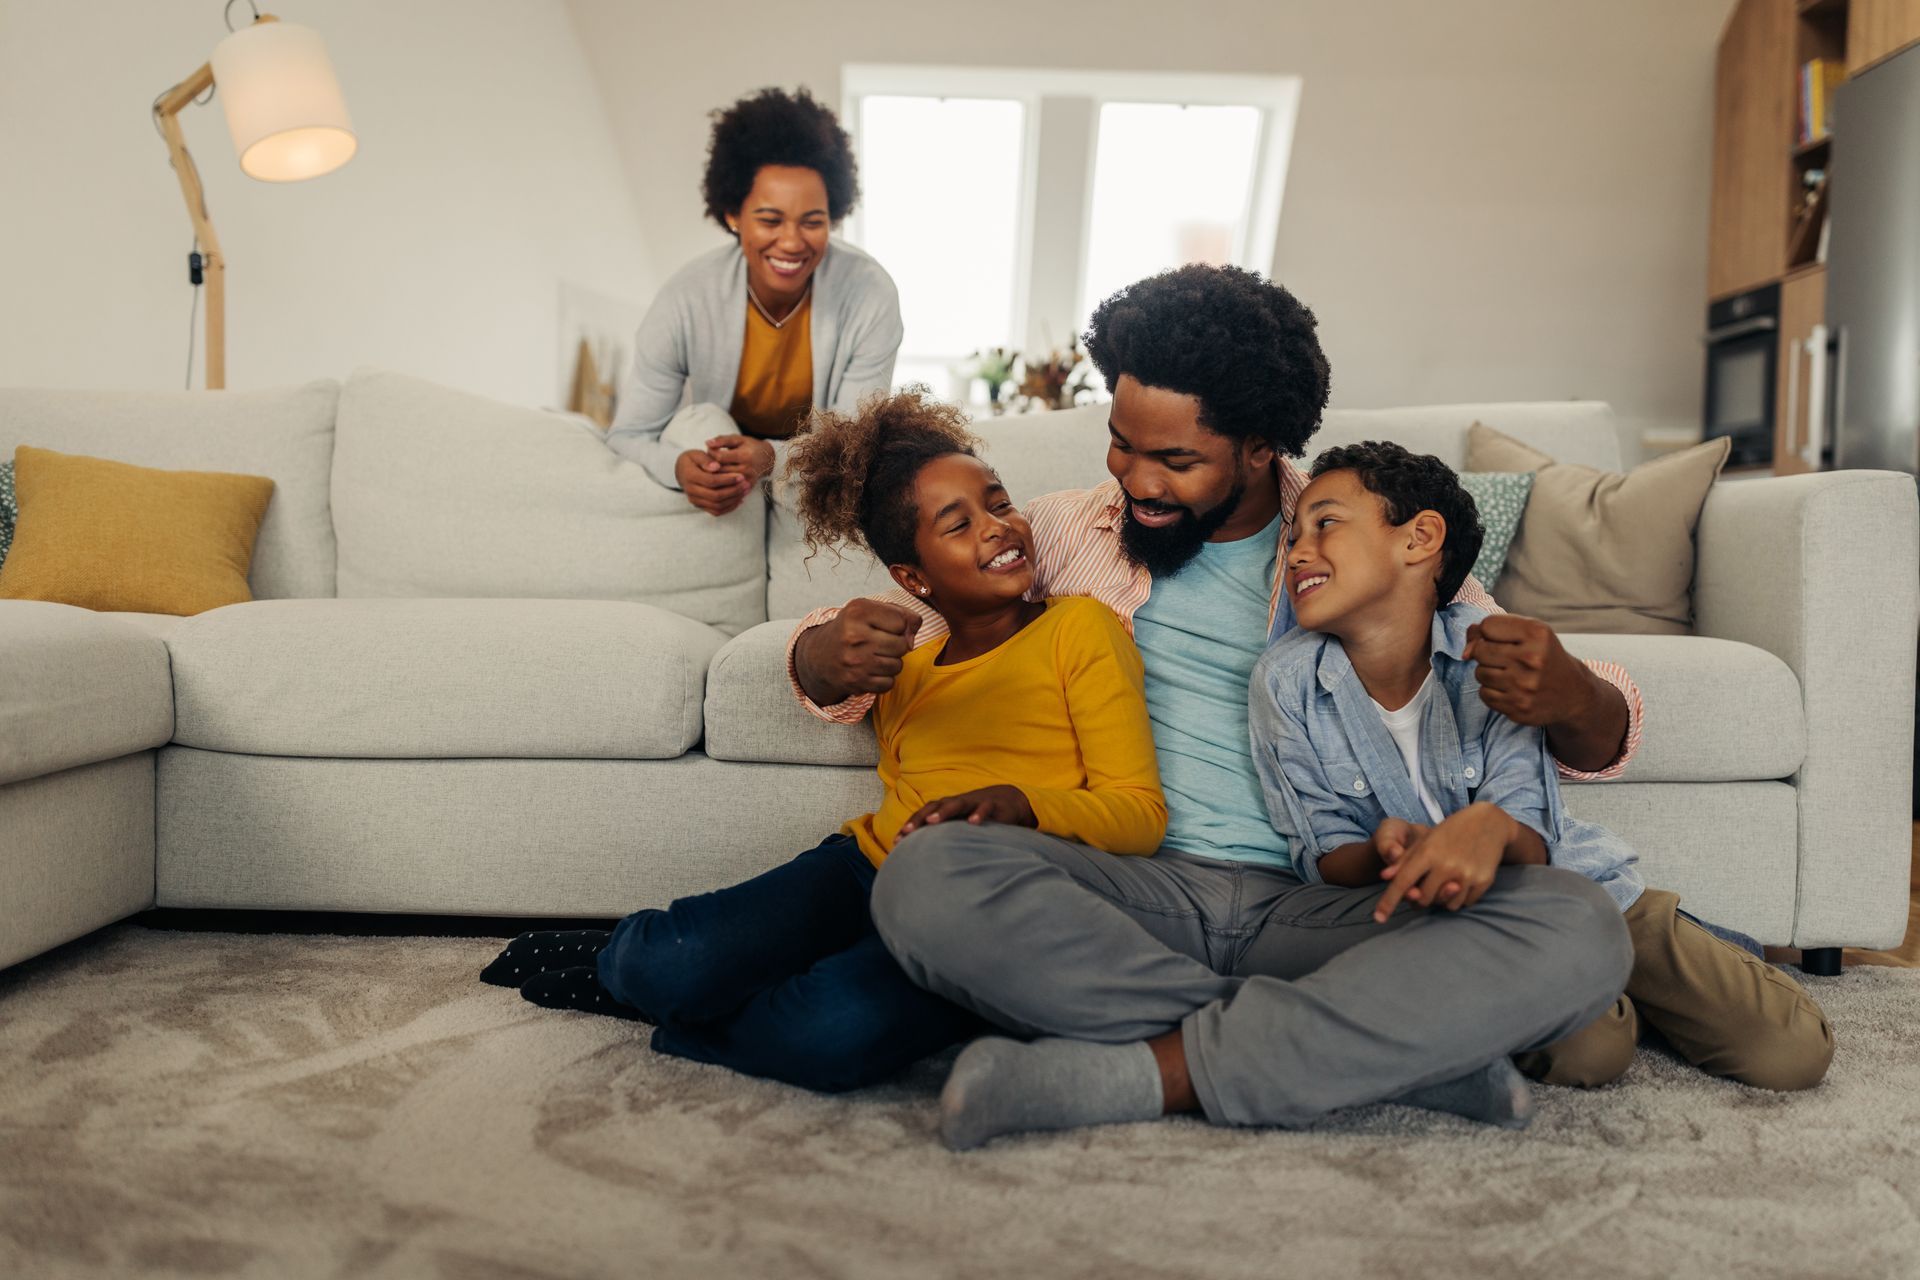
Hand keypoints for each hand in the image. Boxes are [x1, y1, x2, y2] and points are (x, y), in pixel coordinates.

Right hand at [675, 448, 751, 515]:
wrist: (682, 471)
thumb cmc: (692, 460)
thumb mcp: (697, 454)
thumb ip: (706, 460)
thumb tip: (716, 467)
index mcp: (689, 476)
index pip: (711, 481)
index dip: (727, 480)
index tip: (741, 476)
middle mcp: (691, 490)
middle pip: (715, 496)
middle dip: (733, 491)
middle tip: (746, 484)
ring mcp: (695, 500)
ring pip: (717, 505)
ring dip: (734, 500)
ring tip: (745, 491)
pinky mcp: (700, 506)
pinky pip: (716, 511)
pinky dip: (729, 507)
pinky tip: (739, 499)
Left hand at [706, 433, 775, 483]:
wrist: (767, 459)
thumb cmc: (749, 447)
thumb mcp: (738, 439)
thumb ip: (722, 440)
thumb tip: (707, 443)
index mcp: (744, 455)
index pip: (719, 457)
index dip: (711, 453)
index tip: (710, 450)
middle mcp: (747, 469)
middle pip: (720, 470)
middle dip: (711, 465)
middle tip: (707, 460)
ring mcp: (747, 480)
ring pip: (723, 481)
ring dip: (714, 475)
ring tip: (711, 468)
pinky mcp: (747, 487)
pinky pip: (730, 488)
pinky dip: (722, 484)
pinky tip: (718, 477)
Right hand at [811, 598, 923, 695]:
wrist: (820, 656)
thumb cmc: (850, 630)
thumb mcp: (869, 610)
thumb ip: (900, 613)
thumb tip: (914, 633)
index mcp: (857, 612)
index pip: (901, 620)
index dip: (899, 625)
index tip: (885, 627)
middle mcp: (854, 636)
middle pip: (902, 644)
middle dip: (897, 645)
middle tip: (881, 643)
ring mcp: (855, 661)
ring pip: (897, 665)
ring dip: (891, 662)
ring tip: (875, 656)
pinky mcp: (856, 681)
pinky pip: (889, 683)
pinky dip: (884, 679)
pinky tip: (872, 670)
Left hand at [897, 785, 1036, 836]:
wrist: (1008, 801)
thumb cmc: (977, 816)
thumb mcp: (959, 826)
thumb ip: (944, 838)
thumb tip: (922, 859)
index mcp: (945, 808)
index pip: (923, 814)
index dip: (910, 826)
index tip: (897, 841)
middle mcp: (956, 803)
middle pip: (934, 807)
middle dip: (919, 818)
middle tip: (908, 831)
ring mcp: (973, 802)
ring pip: (956, 804)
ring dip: (943, 811)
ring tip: (933, 821)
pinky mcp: (992, 805)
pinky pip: (984, 807)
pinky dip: (979, 814)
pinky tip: (973, 822)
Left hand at [1372, 804, 1507, 922]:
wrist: (1489, 823)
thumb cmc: (1450, 831)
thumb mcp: (1425, 840)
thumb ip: (1404, 860)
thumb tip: (1384, 878)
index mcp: (1428, 853)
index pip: (1402, 883)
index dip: (1388, 902)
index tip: (1378, 918)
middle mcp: (1447, 866)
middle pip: (1423, 899)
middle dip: (1420, 898)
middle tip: (1424, 887)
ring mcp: (1466, 875)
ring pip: (1445, 905)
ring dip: (1441, 900)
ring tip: (1446, 881)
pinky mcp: (1483, 881)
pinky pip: (1464, 903)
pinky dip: (1459, 898)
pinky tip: (1461, 881)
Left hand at [1463, 614, 1592, 727]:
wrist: (1572, 694)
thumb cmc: (1544, 657)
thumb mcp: (1529, 633)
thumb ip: (1493, 630)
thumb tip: (1465, 651)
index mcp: (1537, 634)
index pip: (1487, 625)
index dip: (1489, 632)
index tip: (1503, 640)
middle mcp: (1532, 659)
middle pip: (1480, 650)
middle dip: (1486, 653)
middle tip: (1506, 659)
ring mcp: (1525, 686)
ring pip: (1479, 673)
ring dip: (1489, 673)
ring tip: (1511, 674)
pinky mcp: (1518, 708)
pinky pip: (1484, 694)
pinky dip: (1492, 691)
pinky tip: (1510, 689)